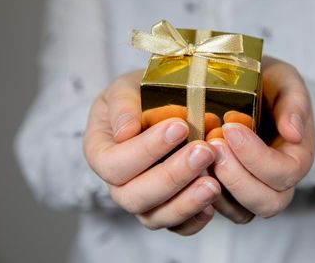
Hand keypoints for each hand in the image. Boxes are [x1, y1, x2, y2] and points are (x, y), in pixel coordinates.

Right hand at [83, 71, 220, 235]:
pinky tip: (214, 201)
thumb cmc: (138, 95)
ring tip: (213, 184)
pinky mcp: (167, 208)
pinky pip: (178, 226)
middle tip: (204, 152)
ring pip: (156, 216)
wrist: (156, 105)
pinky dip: (195, 219)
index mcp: (101, 152)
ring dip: (186, 203)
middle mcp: (118, 183)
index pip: (115, 163)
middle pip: (134, 196)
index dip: (146, 150)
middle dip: (171, 176)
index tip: (179, 127)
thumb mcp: (125, 88)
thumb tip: (125, 132)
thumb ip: (122, 105)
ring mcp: (143, 200)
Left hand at [209, 56, 314, 219]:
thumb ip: (294, 103)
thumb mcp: (285, 81)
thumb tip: (294, 133)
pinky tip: (191, 168)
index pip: (286, 172)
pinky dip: (204, 195)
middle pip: (268, 202)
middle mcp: (279, 179)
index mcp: (298, 154)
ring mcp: (254, 188)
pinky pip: (222, 209)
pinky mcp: (231, 192)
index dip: (257, 156)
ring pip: (244, 212)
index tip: (231, 128)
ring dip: (219, 188)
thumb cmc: (268, 82)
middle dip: (237, 177)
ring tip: (199, 157)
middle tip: (213, 145)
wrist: (247, 84)